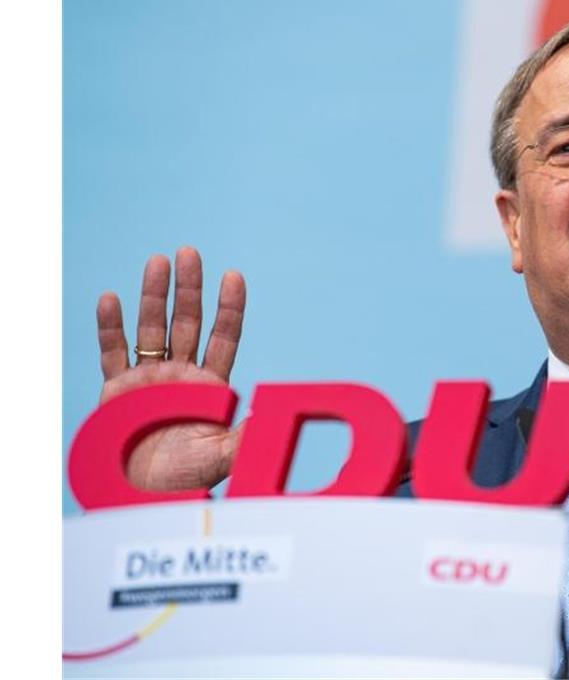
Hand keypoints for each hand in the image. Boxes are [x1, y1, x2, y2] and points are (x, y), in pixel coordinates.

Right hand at [97, 247, 245, 491]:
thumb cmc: (188, 480)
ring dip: (154, 295)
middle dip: (190, 288)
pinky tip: (111, 298)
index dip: (229, 308)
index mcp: (211, 385)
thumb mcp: (224, 457)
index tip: (234, 276)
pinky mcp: (117, 389)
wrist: (144, 498)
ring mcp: (149, 378)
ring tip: (159, 261)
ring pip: (151, 328)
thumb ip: (247, 435)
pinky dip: (110, 326)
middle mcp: (181, 374)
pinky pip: (112, 352)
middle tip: (191, 252)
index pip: (224, 337)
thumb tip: (276, 416)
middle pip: (187, 322)